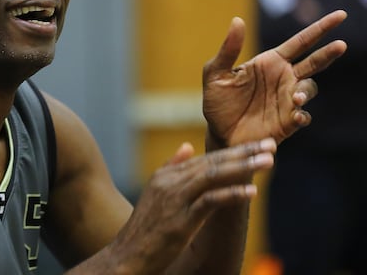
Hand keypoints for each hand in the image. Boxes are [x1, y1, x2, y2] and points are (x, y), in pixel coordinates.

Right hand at [115, 138, 275, 272]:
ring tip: (267, 161)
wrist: (128, 254)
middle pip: (212, 162)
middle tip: (271, 145)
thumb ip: (171, 167)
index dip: (233, 150)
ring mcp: (176, 199)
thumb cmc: (145, 227)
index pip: (205, 157)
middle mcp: (171, 181)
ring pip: (213, 175)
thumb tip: (188, 146)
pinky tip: (251, 192)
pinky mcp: (181, 219)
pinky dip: (231, 195)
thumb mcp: (155, 192)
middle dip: (244, 152)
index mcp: (166, 175)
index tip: (257, 144)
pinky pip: (210, 202)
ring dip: (243, 167)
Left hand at [202, 10, 346, 146]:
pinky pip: (303, 116)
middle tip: (341, 45)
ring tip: (297, 97)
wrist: (217, 132)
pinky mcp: (287, 122)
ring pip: (309, 88)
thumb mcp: (216, 74)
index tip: (340, 15)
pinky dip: (302, 114)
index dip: (320, 28)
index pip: (300, 42)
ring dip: (306, 90)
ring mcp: (287, 100)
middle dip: (328, 53)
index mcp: (270, 62)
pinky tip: (296, 114)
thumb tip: (237, 20)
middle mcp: (284, 78)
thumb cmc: (217, 101)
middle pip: (314, 62)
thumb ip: (228, 50)